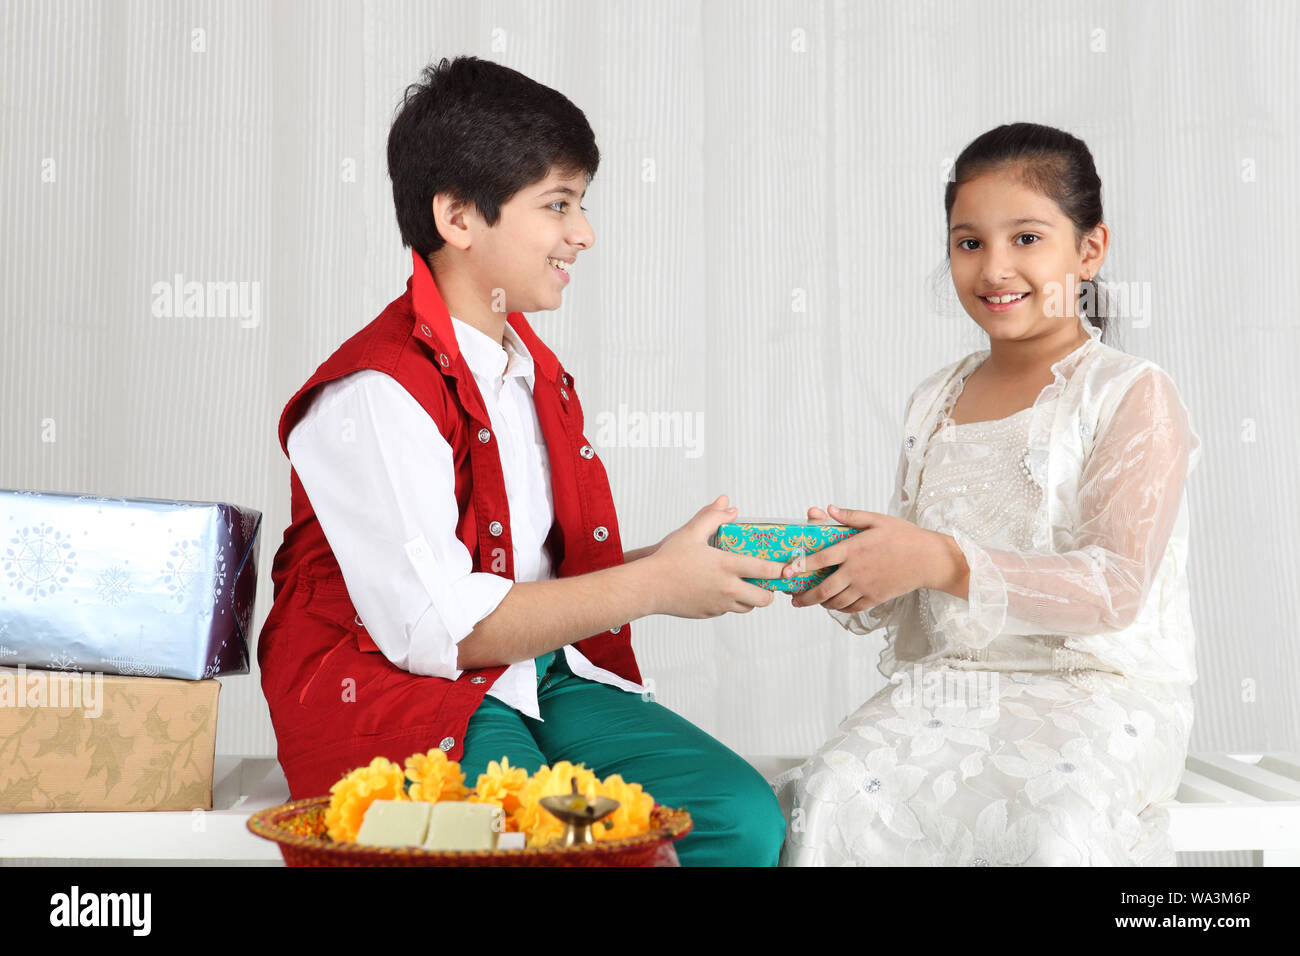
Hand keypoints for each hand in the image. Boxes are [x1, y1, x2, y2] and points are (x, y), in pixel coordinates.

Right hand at [645, 495, 787, 618]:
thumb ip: (711, 517)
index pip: (765, 571)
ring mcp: (719, 605)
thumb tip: (728, 506)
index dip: (781, 570)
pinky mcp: (710, 614)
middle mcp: (727, 589)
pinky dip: (732, 602)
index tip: (788, 567)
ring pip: (748, 607)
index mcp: (726, 566)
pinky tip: (722, 590)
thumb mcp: (691, 532)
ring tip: (745, 584)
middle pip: (764, 598)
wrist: (649, 587)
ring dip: (751, 598)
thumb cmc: (668, 559)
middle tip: (766, 580)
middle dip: (770, 591)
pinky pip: (729, 611)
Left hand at [786, 504, 955, 611]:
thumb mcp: (877, 520)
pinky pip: (852, 608)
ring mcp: (866, 587)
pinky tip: (835, 604)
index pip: (820, 559)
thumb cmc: (903, 536)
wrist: (929, 559)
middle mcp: (856, 571)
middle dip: (805, 596)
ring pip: (836, 601)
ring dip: (821, 603)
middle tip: (793, 599)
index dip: (801, 566)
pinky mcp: (876, 598)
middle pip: (824, 589)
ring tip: (811, 601)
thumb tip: (828, 509)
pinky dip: (840, 608)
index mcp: (854, 549)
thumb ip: (851, 516)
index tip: (786, 573)